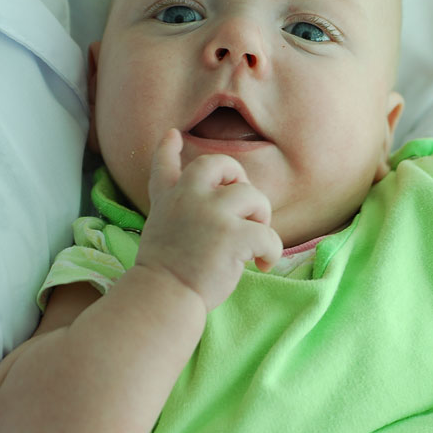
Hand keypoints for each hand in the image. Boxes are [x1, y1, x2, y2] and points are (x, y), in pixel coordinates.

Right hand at [136, 129, 282, 310]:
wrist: (164, 296)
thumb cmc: (166, 272)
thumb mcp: (160, 227)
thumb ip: (172, 202)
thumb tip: (185, 172)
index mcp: (169, 198)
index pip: (164, 164)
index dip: (168, 149)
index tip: (172, 135)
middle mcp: (188, 197)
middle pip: (225, 165)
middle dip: (243, 184)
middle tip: (245, 214)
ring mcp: (211, 213)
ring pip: (255, 197)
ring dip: (261, 220)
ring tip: (253, 245)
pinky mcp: (232, 235)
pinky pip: (269, 234)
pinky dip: (272, 252)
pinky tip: (262, 264)